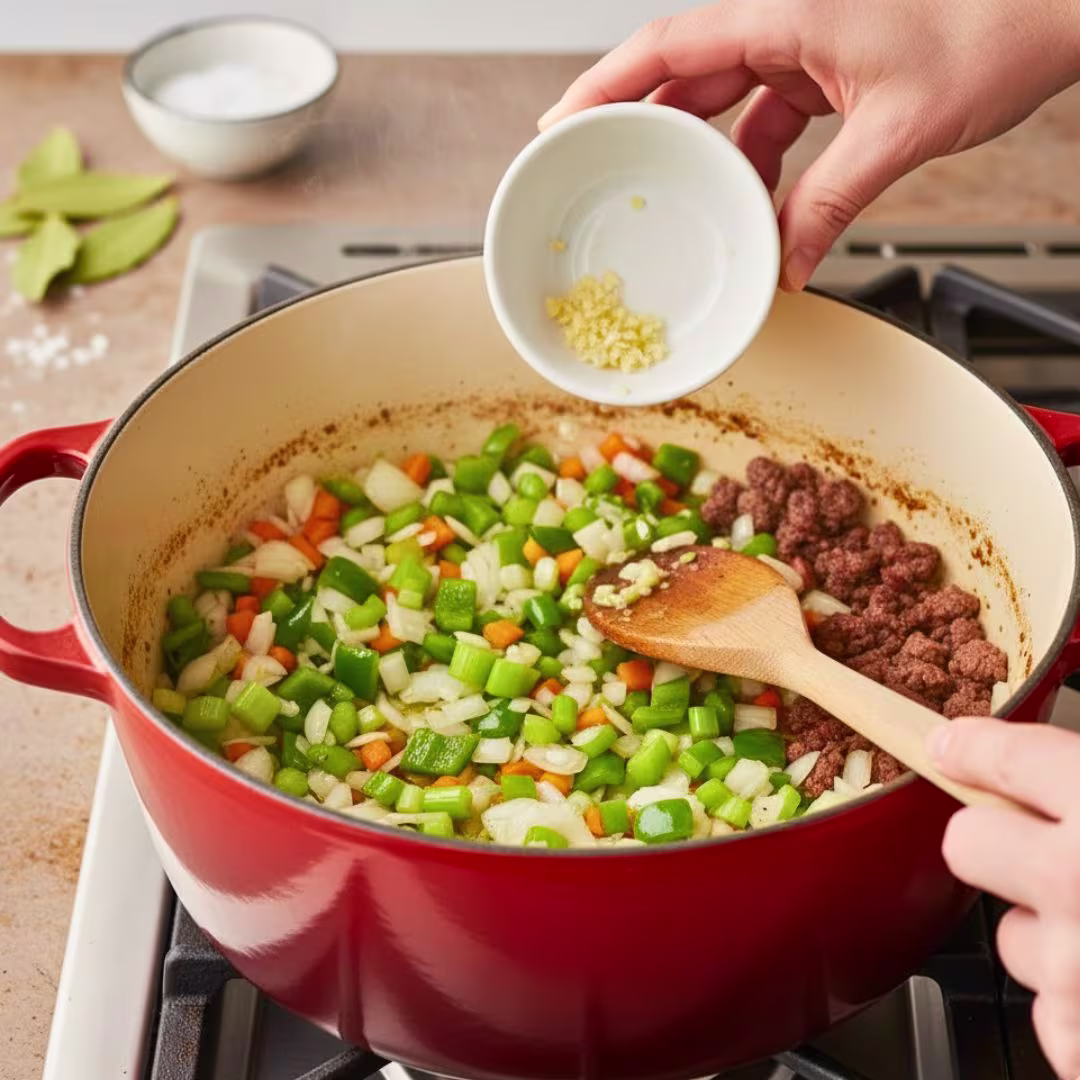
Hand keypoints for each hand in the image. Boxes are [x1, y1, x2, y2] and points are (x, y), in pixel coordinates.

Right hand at [539, 0, 1079, 290]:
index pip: (670, 44)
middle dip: (634, 122)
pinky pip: (766, 121)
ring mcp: (803, 48)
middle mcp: (786, 25)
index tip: (560, 121)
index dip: (605, 84)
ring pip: (723, 101)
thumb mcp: (900, 130)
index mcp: (789, 16)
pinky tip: (756, 205)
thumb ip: (833, 200)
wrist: (1050, 10)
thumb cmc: (993, 32)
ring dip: (701, 156)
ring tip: (677, 202)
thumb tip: (791, 264)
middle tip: (592, 168)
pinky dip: (754, 165)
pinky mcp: (824, 72)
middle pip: (682, 73)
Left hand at [928, 716, 1079, 1079]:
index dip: (976, 749)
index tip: (955, 747)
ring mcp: (1075, 964)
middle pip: (965, 843)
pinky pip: (1049, 1020)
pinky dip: (1078, 1014)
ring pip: (1010, 939)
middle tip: (1049, 858)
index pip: (1004, 755)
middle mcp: (1079, 877)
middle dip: (995, 846)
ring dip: (1051, 940)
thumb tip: (1056, 775)